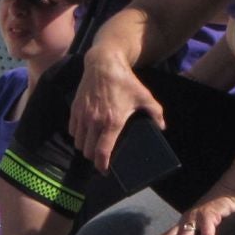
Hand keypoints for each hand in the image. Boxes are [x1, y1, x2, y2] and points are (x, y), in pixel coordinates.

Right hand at [68, 53, 164, 171]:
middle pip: (88, 151)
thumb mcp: (144, 96)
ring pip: (79, 142)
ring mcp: (83, 115)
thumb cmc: (125, 81)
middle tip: (101, 158)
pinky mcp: (75, 108)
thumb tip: (162, 127)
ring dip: (85, 147)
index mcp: (112, 121)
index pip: (102, 152)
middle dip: (94, 158)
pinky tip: (85, 133)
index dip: (102, 165)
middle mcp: (94, 121)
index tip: (105, 171)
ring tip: (93, 146)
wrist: (104, 63)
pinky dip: (78, 135)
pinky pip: (72, 130)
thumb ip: (155, 112)